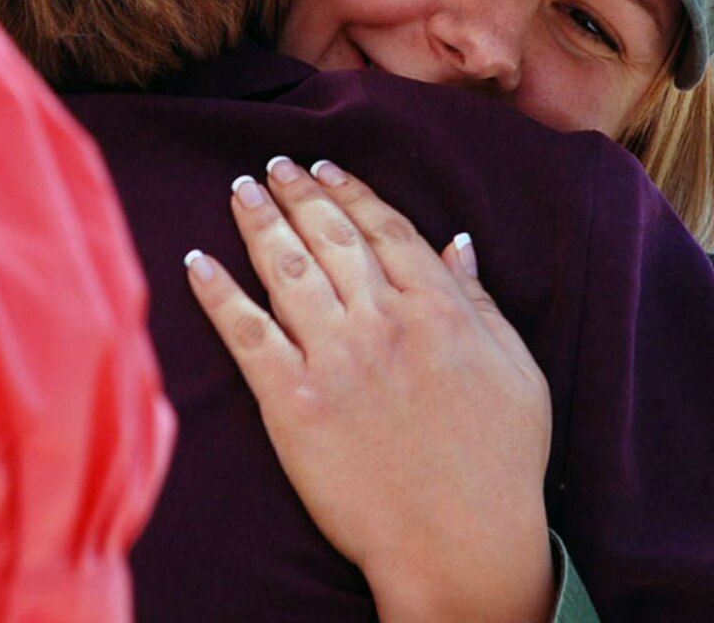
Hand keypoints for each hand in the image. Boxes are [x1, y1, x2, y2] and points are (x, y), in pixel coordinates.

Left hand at [185, 157, 554, 622]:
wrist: (461, 549)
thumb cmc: (501, 463)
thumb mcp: (516, 370)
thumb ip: (480, 301)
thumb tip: (456, 242)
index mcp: (436, 309)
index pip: (384, 229)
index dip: (349, 192)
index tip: (324, 167)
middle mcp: (381, 321)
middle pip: (330, 237)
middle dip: (298, 193)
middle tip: (274, 165)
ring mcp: (333, 360)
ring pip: (286, 269)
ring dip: (259, 222)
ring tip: (240, 189)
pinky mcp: (291, 403)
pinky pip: (246, 334)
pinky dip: (218, 294)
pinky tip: (197, 262)